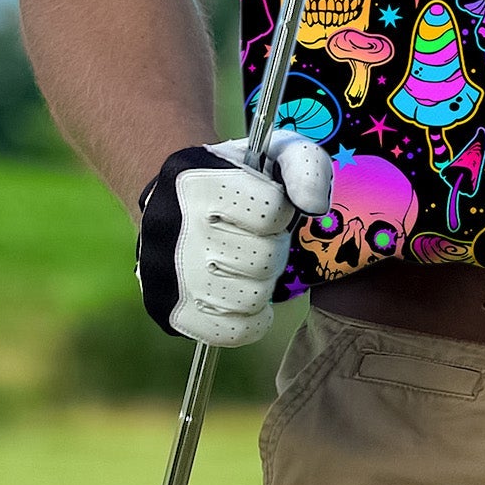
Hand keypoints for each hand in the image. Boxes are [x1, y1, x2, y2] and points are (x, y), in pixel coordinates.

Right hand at [135, 130, 332, 345]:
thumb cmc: (238, 176)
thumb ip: (307, 167)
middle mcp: (176, 231)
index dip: (281, 210)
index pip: (272, 212)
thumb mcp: (275, 152)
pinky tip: (245, 295)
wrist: (174, 199)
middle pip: (264, 259)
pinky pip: (232, 332)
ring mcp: (168, 277)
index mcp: (200, 184)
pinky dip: (250, 320)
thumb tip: (315, 207)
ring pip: (251, 298)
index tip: (268, 206)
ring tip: (248, 264)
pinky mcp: (170, 312)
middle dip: (273, 247)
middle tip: (258, 238)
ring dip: (262, 282)